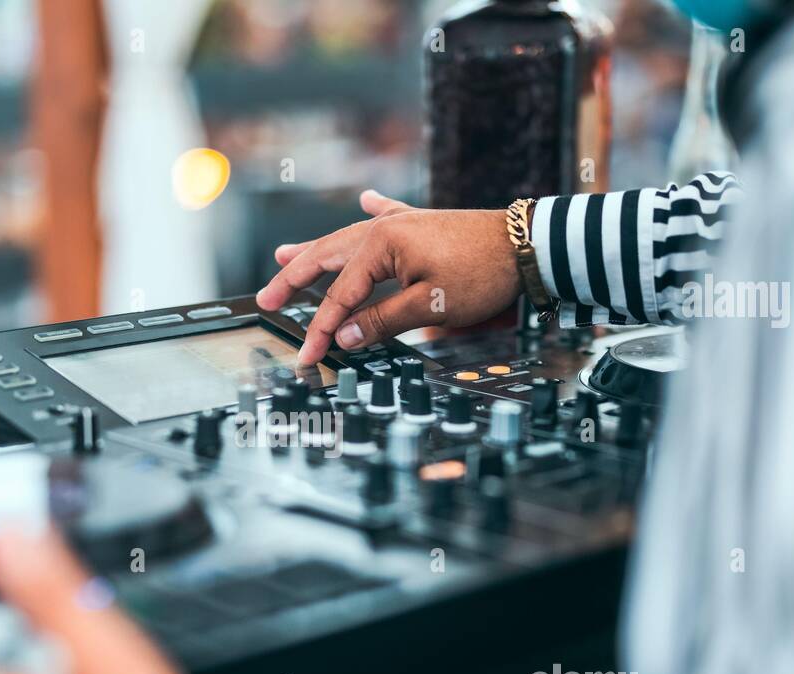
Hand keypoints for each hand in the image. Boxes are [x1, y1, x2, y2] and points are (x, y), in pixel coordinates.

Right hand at [256, 189, 520, 365]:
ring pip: (347, 239)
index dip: (321, 329)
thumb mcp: (431, 306)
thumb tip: (345, 337)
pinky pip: (387, 215)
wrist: (527, 245)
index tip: (307, 356)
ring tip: (284, 255)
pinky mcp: (423, 225)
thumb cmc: (482, 274)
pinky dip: (373, 209)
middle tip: (266, 299)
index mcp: (381, 244)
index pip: (340, 295)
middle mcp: (384, 228)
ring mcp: (403, 224)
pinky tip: (364, 197)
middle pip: (328, 258)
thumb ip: (383, 321)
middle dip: (294, 280)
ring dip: (316, 250)